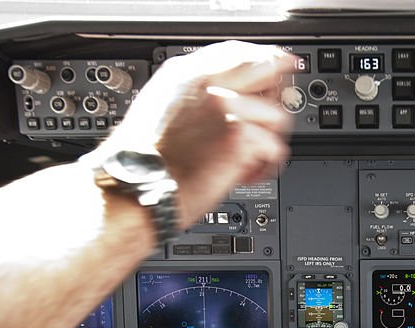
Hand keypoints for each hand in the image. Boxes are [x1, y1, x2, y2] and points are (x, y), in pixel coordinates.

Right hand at [99, 41, 293, 226]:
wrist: (135, 188)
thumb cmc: (142, 160)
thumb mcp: (161, 107)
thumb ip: (195, 94)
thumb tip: (226, 95)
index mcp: (188, 74)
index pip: (239, 53)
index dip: (265, 60)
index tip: (280, 67)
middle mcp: (210, 85)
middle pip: (268, 71)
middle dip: (276, 97)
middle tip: (272, 120)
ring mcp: (227, 108)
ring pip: (277, 117)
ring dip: (268, 143)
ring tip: (248, 161)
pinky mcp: (240, 138)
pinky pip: (275, 149)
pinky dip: (265, 168)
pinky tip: (245, 175)